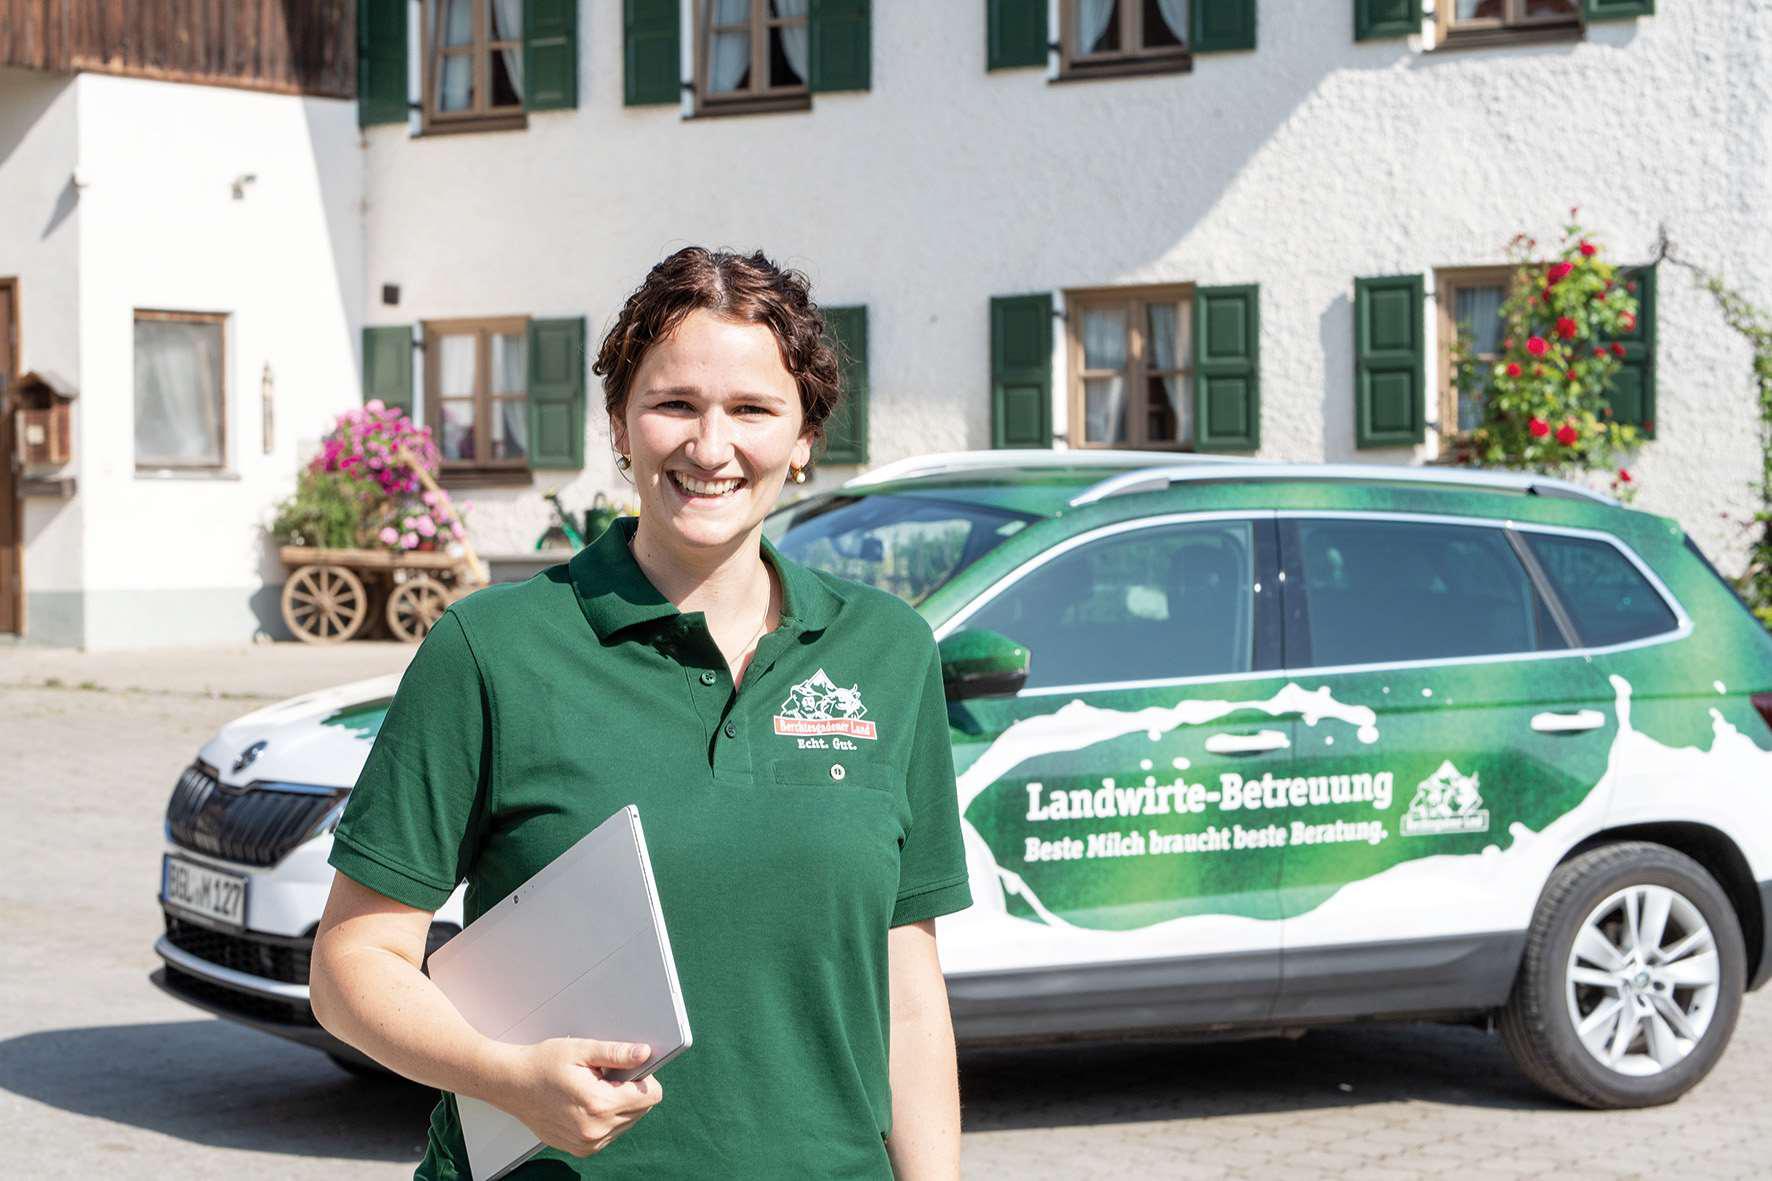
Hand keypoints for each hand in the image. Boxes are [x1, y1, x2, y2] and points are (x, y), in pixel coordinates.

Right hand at [493, 1038, 663, 1157]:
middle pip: (641, 1110)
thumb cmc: (542, 1065)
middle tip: (601, 1078)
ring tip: (590, 1090)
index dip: (643, 1078)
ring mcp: (588, 1143)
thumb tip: (644, 1054)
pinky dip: (604, 1118)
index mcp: (600, 1105)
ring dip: (616, 1106)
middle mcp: (596, 1131)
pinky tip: (583, 1104)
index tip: (625, 1070)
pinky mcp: (581, 1149)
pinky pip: (610, 1133)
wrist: (511, 1084)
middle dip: (627, 1091)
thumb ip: (617, 1053)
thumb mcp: (581, 1051)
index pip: (651, 1096)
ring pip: (627, 1122)